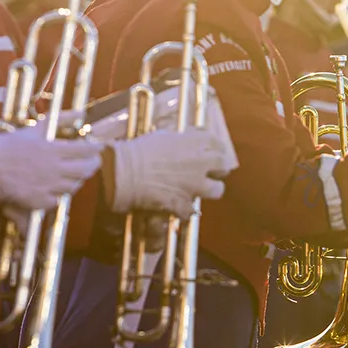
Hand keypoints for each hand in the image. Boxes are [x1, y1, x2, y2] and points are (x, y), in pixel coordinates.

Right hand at [0, 125, 102, 211]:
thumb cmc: (6, 146)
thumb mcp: (34, 128)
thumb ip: (60, 119)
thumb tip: (81, 112)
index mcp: (54, 150)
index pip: (85, 150)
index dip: (96, 149)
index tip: (99, 146)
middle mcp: (55, 170)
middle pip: (85, 170)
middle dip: (93, 165)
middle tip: (93, 162)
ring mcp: (48, 187)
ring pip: (73, 186)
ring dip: (78, 179)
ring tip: (76, 174)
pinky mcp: (38, 201)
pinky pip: (57, 201)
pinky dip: (60, 195)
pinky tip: (58, 189)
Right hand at [108, 128, 235, 215]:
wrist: (124, 172)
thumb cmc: (139, 150)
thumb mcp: (163, 137)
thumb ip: (181, 140)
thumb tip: (186, 140)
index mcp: (195, 143)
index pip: (218, 144)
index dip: (216, 149)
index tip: (212, 152)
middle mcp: (201, 163)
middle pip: (224, 166)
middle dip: (219, 169)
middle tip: (211, 172)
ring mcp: (195, 185)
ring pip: (217, 190)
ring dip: (210, 190)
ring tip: (200, 190)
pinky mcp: (184, 203)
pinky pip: (192, 210)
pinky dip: (186, 210)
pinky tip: (178, 207)